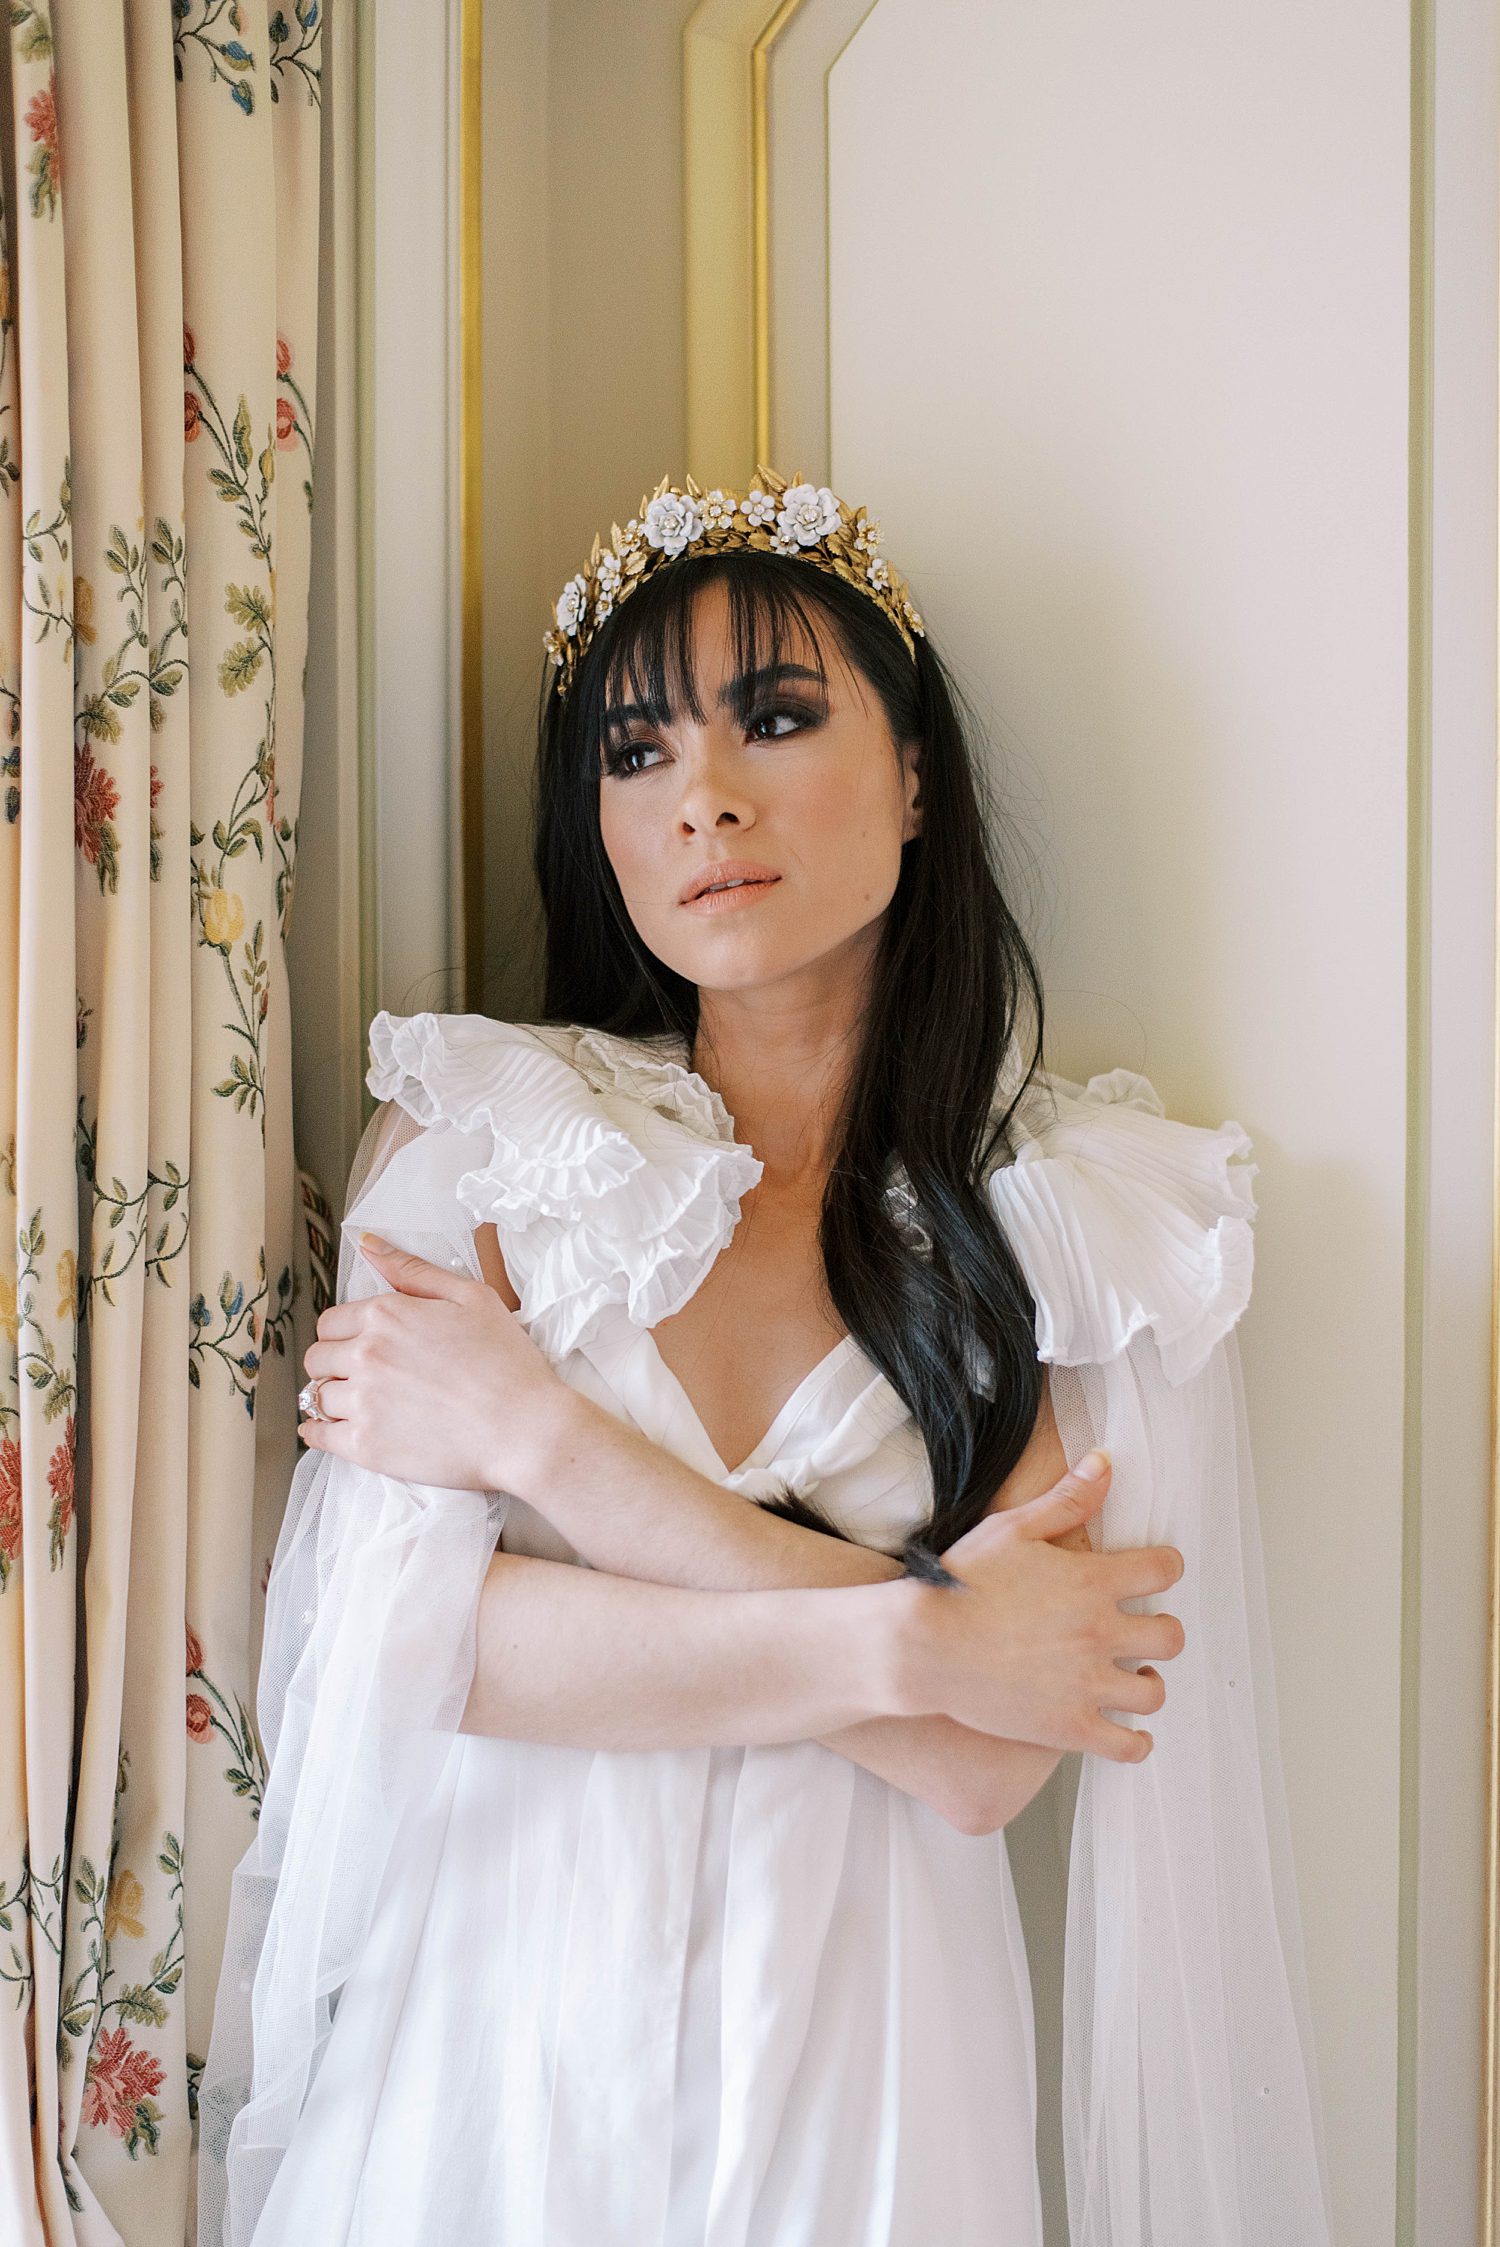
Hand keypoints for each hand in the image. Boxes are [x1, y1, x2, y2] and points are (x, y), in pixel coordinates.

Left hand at [297, 1232, 572, 1493]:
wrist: (525, 1428)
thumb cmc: (507, 1362)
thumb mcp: (471, 1297)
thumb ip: (413, 1270)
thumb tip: (368, 1244)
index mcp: (387, 1315)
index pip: (332, 1322)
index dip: (346, 1334)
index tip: (364, 1347)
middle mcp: (366, 1354)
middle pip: (318, 1358)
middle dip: (335, 1365)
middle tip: (364, 1377)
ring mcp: (362, 1402)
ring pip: (316, 1396)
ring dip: (333, 1399)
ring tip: (360, 1405)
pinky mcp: (364, 1445)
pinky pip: (317, 1435)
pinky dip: (319, 1432)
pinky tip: (335, 1431)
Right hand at [894, 1452, 1185, 1760]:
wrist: (922, 1645)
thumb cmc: (961, 1581)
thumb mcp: (1011, 1528)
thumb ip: (1066, 1499)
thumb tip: (1105, 1464)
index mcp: (1092, 1582)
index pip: (1164, 1570)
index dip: (1165, 1568)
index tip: (1154, 1573)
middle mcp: (1100, 1633)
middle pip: (1171, 1635)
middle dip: (1162, 1629)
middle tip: (1140, 1629)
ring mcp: (1087, 1685)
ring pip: (1154, 1691)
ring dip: (1149, 1681)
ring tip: (1134, 1676)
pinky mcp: (1068, 1727)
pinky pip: (1127, 1746)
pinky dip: (1135, 1742)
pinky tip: (1126, 1731)